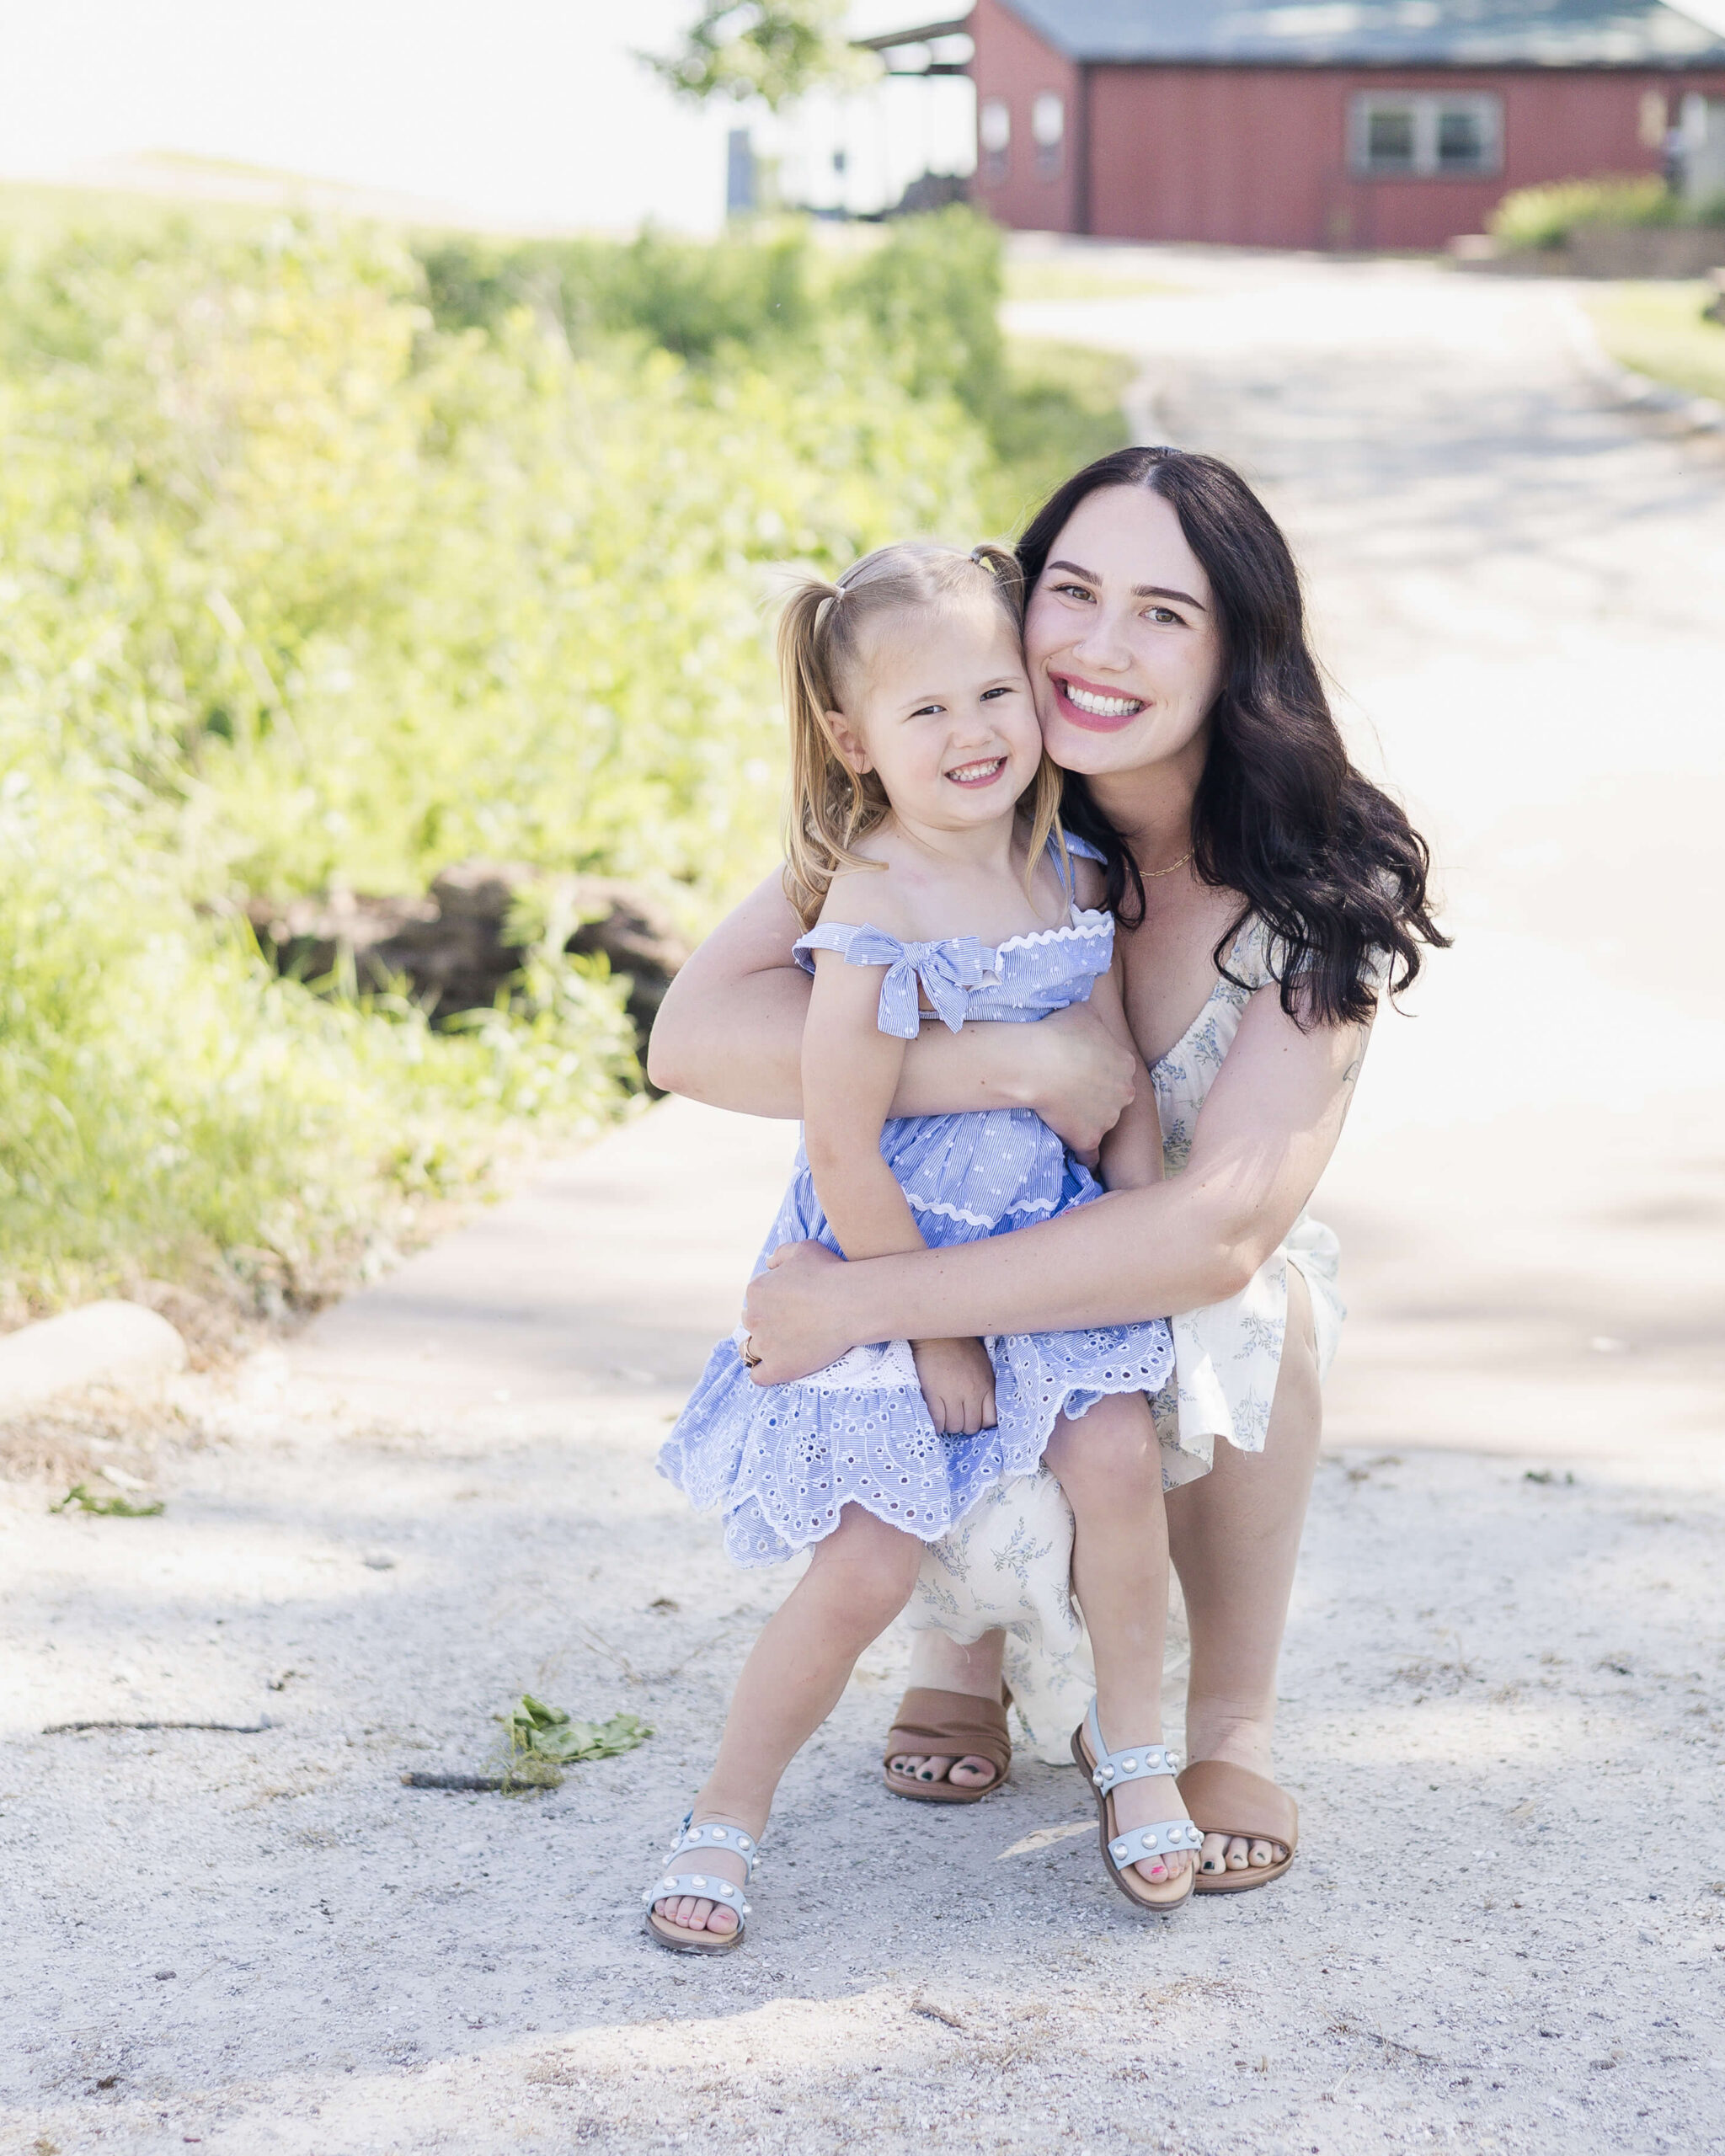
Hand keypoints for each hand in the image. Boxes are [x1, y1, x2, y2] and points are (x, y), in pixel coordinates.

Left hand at [740, 1241, 854, 1383]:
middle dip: (768, 1323)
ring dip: (765, 1347)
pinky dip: (764, 1373)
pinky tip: (779, 1367)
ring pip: (751, 1349)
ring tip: (787, 1347)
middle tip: (793, 1324)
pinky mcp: (778, 1368)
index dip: (773, 1302)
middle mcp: (754, 1317)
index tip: (793, 1305)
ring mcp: (765, 1344)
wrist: (850, 1303)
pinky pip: (758, 1376)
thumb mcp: (803, 1248)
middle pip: (753, 1323)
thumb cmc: (830, 1272)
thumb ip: (781, 1254)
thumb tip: (769, 1264)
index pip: (756, 1299)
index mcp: (756, 1289)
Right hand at [911, 1337, 997, 1435]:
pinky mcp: (933, 1393)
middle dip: (964, 1425)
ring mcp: (952, 1394)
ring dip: (950, 1426)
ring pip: (955, 1426)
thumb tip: (984, 1408)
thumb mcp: (982, 1365)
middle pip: (971, 1426)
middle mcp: (972, 1392)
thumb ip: (985, 1386)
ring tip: (945, 1418)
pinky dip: (937, 1425)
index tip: (973, 1419)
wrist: (936, 1334)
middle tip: (957, 1418)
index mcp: (986, 1384)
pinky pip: (938, 1421)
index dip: (981, 1423)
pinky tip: (936, 1420)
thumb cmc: (960, 1348)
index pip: (990, 1419)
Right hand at [1018, 1002, 1138, 1161]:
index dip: (1099, 1071)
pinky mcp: (1088, 1138)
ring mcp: (1108, 1118)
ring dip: (1087, 1122)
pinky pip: (1091, 1155)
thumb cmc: (1059, 1033)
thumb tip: (1092, 1013)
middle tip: (1071, 1092)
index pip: (1118, 1071)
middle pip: (1114, 1098)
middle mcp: (1124, 1093)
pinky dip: (1086, 1158)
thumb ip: (1095, 1016)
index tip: (1081, 1071)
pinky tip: (1079, 1160)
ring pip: (1102, 1123)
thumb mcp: (1084, 1010)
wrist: (1038, 1064)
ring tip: (1062, 1115)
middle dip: (1097, 1097)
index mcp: (1125, 1063)